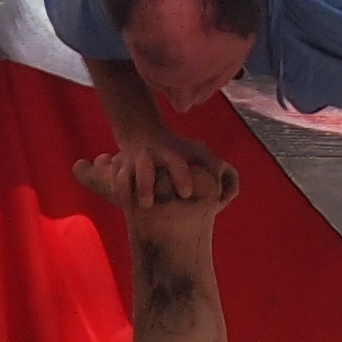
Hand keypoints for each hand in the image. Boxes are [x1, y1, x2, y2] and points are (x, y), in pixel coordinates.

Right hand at [86, 126, 236, 207]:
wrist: (141, 132)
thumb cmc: (175, 148)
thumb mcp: (196, 150)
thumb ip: (213, 165)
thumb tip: (226, 187)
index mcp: (170, 153)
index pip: (176, 163)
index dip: (181, 176)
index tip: (186, 193)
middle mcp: (150, 157)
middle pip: (145, 168)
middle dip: (146, 185)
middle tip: (149, 205)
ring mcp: (132, 163)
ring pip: (124, 176)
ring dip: (127, 190)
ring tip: (135, 209)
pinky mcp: (119, 170)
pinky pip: (115, 182)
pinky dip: (120, 195)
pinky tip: (127, 209)